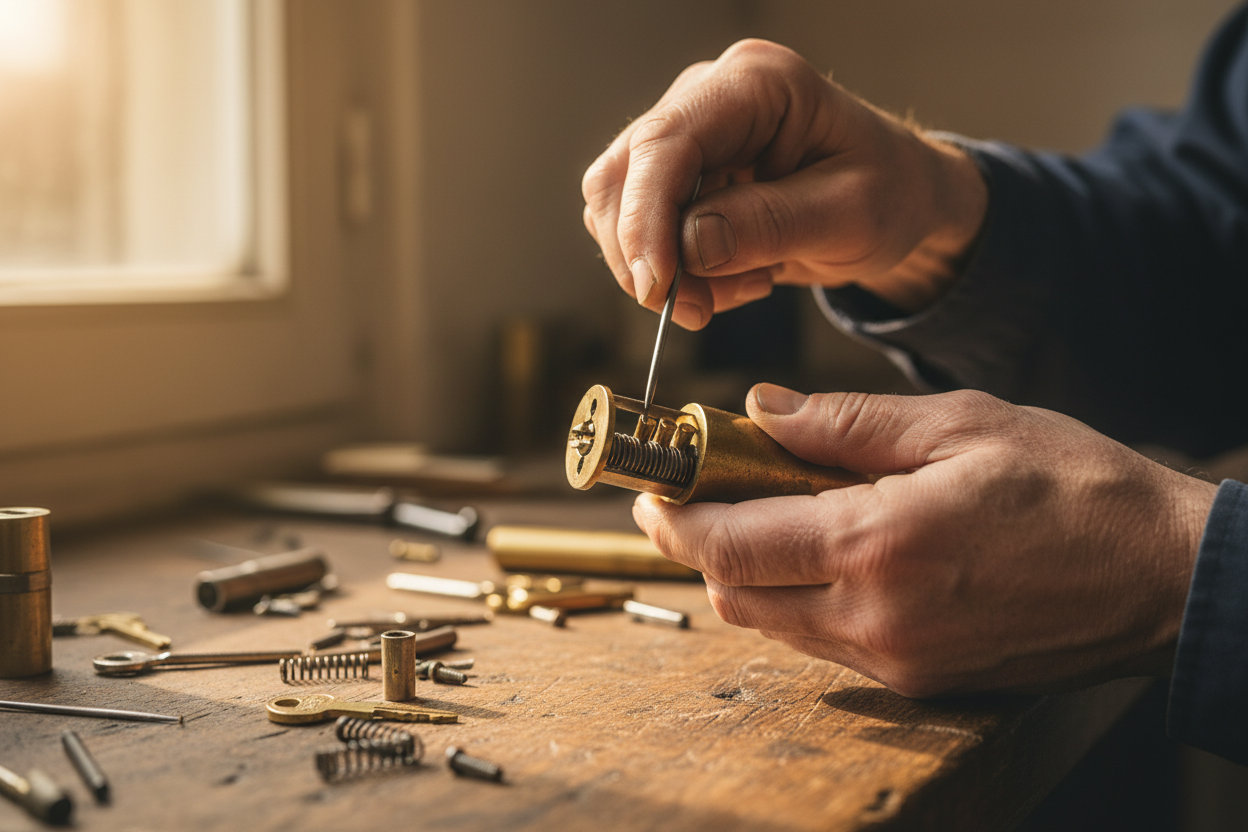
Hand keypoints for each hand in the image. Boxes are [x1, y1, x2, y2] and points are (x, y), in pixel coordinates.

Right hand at [581, 39, 987, 329]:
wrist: (897, 202)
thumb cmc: (891, 193)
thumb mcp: (852, 215)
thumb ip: (771, 225)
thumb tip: (690, 246)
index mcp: (758, 84)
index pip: (666, 142)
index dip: (646, 219)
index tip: (657, 288)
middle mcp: (708, 97)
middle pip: (624, 174)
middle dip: (647, 255)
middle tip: (699, 309)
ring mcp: (687, 136)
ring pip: (618, 208)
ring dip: (664, 270)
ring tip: (741, 286)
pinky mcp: (678, 178)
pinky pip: (640, 232)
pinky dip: (676, 273)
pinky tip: (733, 278)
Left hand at [633, 383, 1217, 695]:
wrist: (1163, 580)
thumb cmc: (1074, 488)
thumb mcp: (959, 425)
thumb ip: (844, 424)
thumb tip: (761, 411)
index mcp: (878, 544)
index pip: (731, 544)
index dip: (675, 519)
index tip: (651, 491)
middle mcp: (875, 617)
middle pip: (737, 595)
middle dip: (700, 547)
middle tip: (699, 495)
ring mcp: (896, 659)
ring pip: (773, 626)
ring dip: (749, 573)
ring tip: (763, 514)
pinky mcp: (919, 680)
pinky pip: (823, 645)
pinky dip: (798, 600)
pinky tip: (821, 553)